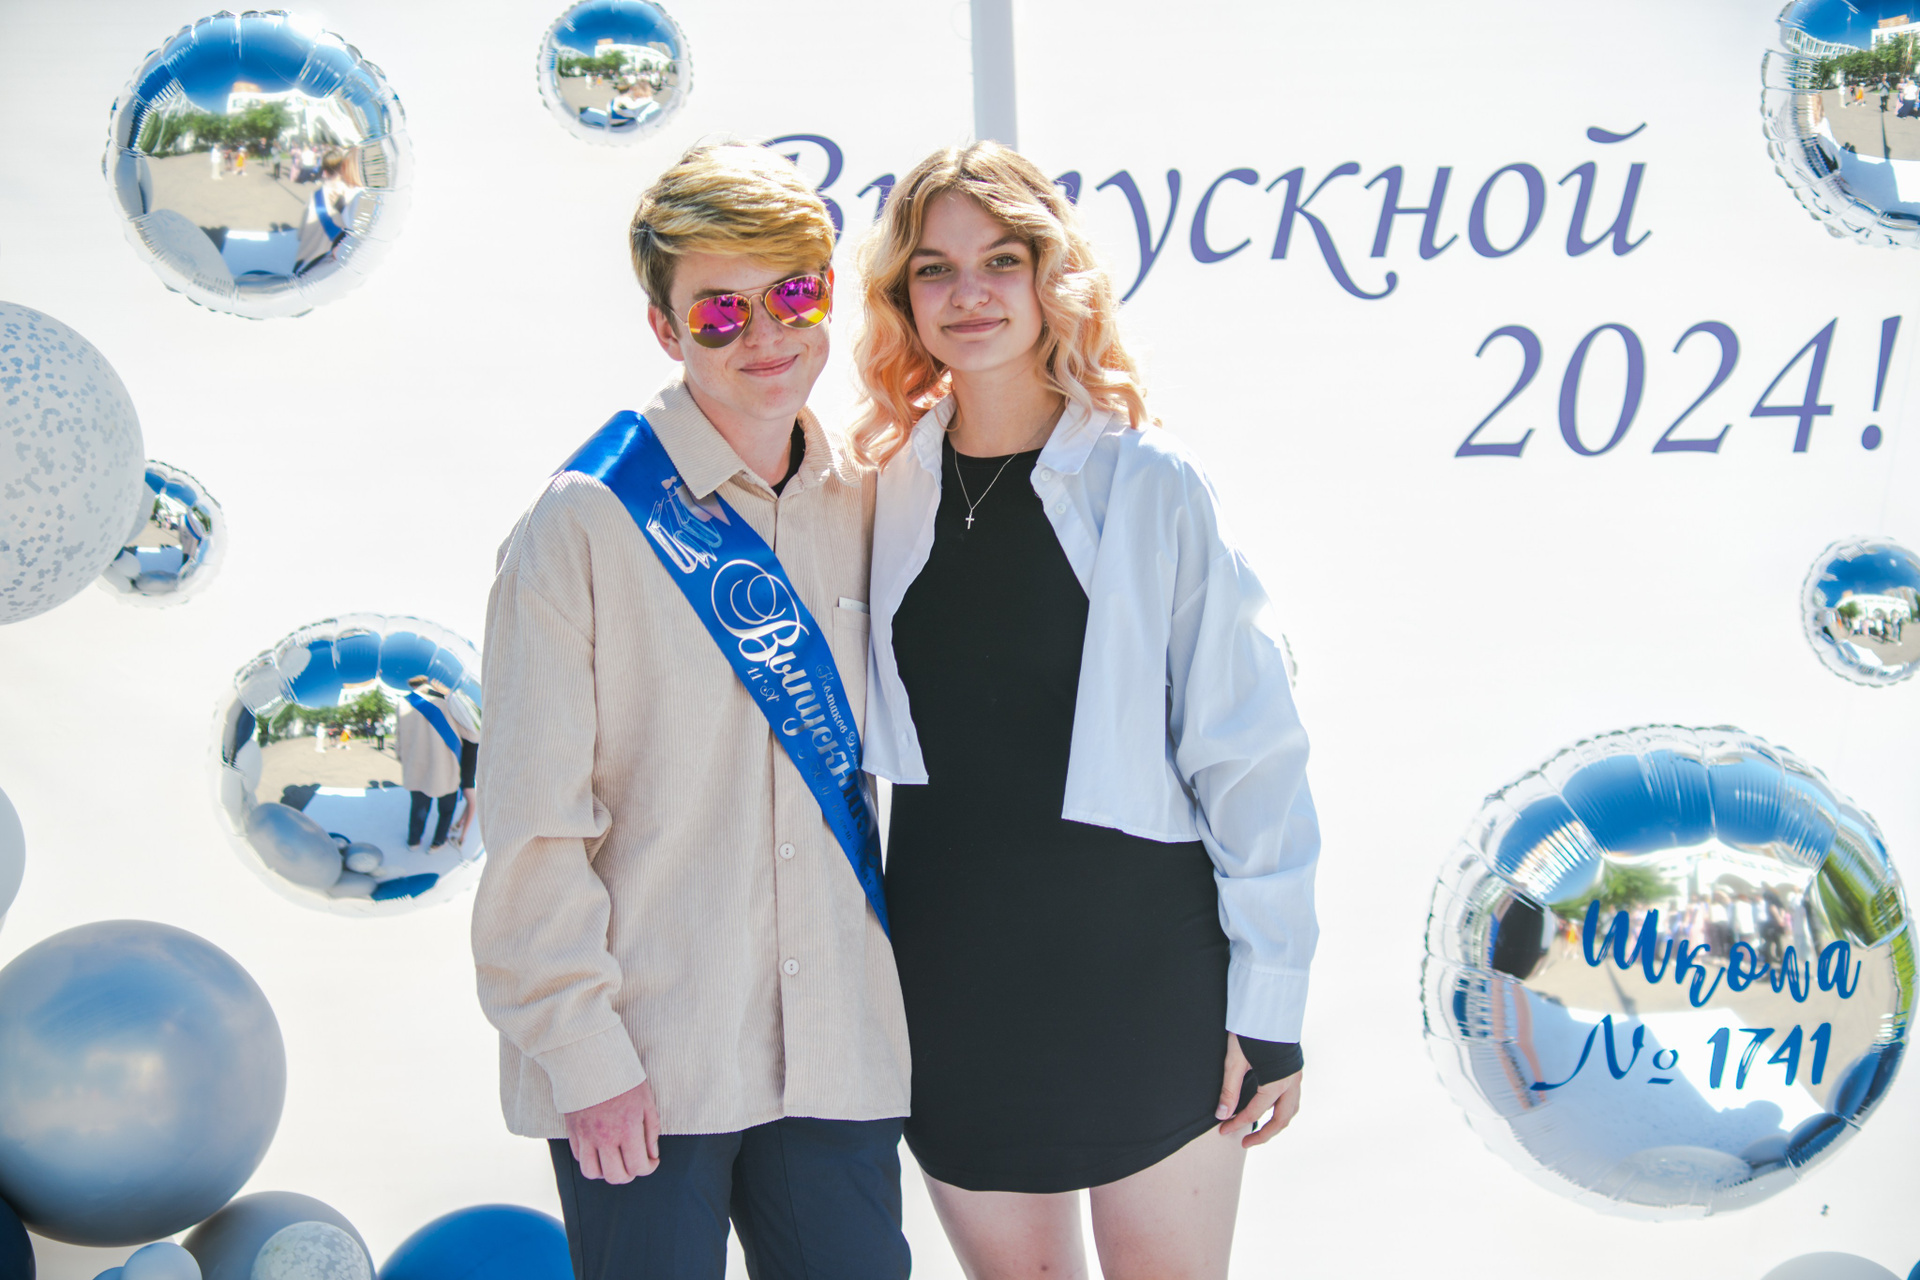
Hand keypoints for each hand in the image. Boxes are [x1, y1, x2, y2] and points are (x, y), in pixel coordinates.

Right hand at [563, 1080, 660, 1181]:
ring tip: (615, 1160)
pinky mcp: (572, 1131)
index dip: (649, 1168)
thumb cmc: (623, 1078)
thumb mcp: (646, 1100)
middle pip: (616, 1176)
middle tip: (634, 1162)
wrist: (591, 1059)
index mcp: (628, 1128)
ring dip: (606, 1172)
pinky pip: (578, 1158)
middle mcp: (605, 1136)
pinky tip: (600, 1149)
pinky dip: (590, 1160)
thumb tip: (652, 1155)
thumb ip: (651, 1129)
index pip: (638, 1167)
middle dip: (629, 1174)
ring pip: (592, 1173)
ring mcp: (586, 1136)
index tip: (651, 1161)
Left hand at [1215, 1033, 1302, 1149]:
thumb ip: (1230, 1090)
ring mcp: (1297, 1076)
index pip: (1255, 1112)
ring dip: (1276, 1124)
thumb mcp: (1235, 1061)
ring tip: (1259, 1130)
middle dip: (1263, 1135)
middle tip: (1245, 1142)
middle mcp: (1292, 1082)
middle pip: (1281, 1120)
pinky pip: (1293, 1099)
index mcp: (1277, 1082)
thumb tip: (1222, 1115)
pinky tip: (1270, 1108)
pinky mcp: (1296, 1070)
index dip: (1238, 1124)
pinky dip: (1282, 1110)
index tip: (1223, 1130)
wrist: (1267, 1006)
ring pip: (1291, 1110)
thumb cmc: (1251, 1030)